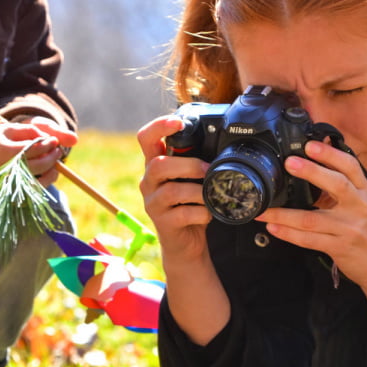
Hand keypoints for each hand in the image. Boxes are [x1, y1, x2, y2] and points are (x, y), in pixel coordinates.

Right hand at [0, 117, 76, 186]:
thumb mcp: (6, 128)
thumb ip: (28, 131)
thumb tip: (47, 138)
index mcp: (8, 152)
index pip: (36, 148)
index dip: (48, 143)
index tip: (53, 140)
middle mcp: (9, 170)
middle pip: (40, 165)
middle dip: (53, 156)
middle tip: (57, 150)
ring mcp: (8, 183)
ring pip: (38, 182)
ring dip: (51, 172)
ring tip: (54, 163)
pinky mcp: (7, 192)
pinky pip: (30, 193)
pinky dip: (42, 185)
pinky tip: (47, 175)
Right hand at [137, 115, 212, 261]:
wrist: (187, 244)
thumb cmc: (191, 206)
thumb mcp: (191, 180)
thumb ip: (196, 161)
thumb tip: (221, 143)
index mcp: (155, 165)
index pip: (145, 138)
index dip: (159, 127)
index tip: (179, 122)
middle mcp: (148, 181)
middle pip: (158, 165)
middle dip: (188, 165)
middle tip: (207, 170)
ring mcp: (153, 203)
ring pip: (171, 190)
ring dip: (197, 191)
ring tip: (211, 195)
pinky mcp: (162, 223)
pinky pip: (182, 214)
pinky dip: (201, 213)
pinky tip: (208, 214)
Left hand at [254, 140, 366, 353]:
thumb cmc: (365, 230)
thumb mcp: (359, 203)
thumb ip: (340, 184)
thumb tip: (312, 160)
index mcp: (362, 191)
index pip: (350, 167)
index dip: (331, 154)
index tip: (311, 145)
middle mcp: (359, 206)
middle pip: (337, 185)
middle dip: (312, 172)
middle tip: (289, 162)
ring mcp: (349, 228)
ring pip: (312, 218)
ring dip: (283, 213)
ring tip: (263, 209)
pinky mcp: (340, 247)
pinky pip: (309, 240)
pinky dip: (288, 233)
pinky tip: (272, 227)